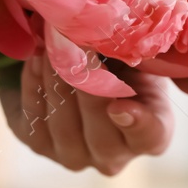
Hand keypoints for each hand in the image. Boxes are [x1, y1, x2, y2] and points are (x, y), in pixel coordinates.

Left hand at [0, 53, 174, 174]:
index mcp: (152, 134)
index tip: (119, 106)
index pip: (151, 136)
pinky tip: (36, 56)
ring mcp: (76, 156)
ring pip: (64, 124)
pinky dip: (34, 84)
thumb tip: (115, 32)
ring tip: (52, 41)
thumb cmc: (119, 58)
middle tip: (74, 42)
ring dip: (56, 78)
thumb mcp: (135, 51)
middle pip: (100, 131)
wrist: (80, 64)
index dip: (137, 124)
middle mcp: (115, 155)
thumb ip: (134, 50)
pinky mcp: (40, 146)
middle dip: (85, 82)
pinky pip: (35, 118)